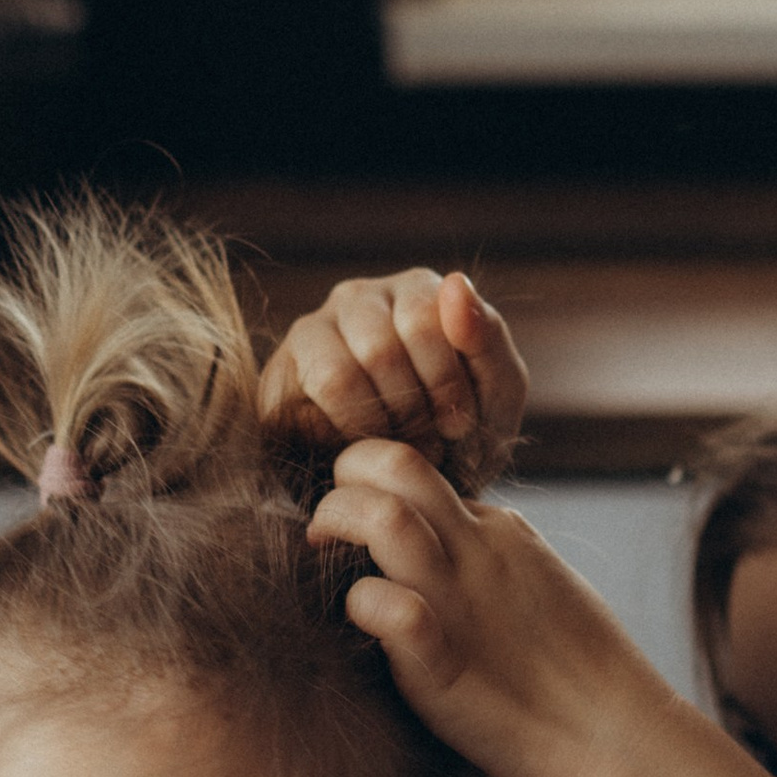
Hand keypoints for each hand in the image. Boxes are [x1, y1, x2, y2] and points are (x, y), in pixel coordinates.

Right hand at [258, 268, 526, 485]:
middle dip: (411, 414)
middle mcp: (360, 298)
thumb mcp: (496, 395)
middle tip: (428, 445)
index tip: (457, 423)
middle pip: (380, 350)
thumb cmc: (461, 438)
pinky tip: (361, 449)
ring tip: (397, 449)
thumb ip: (487, 337)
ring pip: (339, 376)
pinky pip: (302, 408)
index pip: (425, 320)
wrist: (413, 494)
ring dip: (376, 429)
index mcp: (417, 289)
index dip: (445, 385)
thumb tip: (457, 282)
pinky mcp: (279, 375)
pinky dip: (343, 438)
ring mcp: (313, 332)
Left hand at [307, 436, 674, 776]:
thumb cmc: (584, 672)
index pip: (418, 473)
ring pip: (385, 518)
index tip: (355, 522)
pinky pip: (390, 609)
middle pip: (396, 464)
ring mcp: (460, 601)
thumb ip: (492, 558)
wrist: (618, 737)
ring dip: (338, 522)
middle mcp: (477, 550)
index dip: (374, 483)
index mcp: (498, 530)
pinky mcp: (442, 663)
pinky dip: (363, 605)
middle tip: (325, 524)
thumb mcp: (541, 583)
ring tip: (322, 549)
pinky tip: (361, 621)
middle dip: (345, 476)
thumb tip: (450, 544)